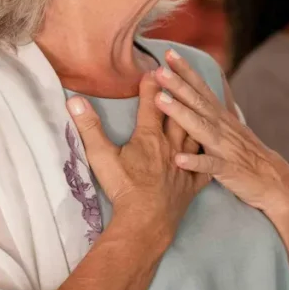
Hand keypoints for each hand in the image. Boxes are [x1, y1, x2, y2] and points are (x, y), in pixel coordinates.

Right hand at [68, 74, 209, 236]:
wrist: (147, 220)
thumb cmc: (123, 187)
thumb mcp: (101, 156)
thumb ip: (89, 127)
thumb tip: (75, 100)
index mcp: (150, 137)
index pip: (151, 105)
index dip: (152, 86)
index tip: (154, 69)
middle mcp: (171, 145)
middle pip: (177, 114)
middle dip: (178, 94)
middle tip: (180, 78)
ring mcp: (184, 163)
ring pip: (196, 134)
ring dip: (196, 119)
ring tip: (200, 106)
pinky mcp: (193, 183)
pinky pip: (205, 166)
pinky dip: (209, 156)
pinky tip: (214, 151)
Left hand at [152, 50, 288, 218]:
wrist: (274, 181)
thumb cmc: (247, 154)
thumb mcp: (231, 127)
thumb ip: (215, 110)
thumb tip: (203, 90)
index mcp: (220, 117)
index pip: (201, 88)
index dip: (186, 71)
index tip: (168, 52)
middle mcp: (221, 127)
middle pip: (197, 101)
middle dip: (178, 84)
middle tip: (159, 69)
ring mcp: (225, 147)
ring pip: (200, 127)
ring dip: (180, 113)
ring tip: (160, 100)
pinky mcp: (228, 169)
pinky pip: (209, 165)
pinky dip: (195, 162)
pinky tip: (178, 159)